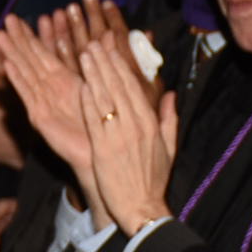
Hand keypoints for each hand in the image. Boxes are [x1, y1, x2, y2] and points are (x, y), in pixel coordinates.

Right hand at [0, 12, 95, 187]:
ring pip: (26, 73)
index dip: (36, 36)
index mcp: (65, 82)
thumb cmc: (104, 124)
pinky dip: (18, 80)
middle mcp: (51, 90)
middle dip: (19, 40)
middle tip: (7, 19)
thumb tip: (106, 34)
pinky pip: (28, 95)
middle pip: (31, 60)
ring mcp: (43, 103)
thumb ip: (100, 62)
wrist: (100, 154)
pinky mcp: (40, 117)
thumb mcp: (104, 86)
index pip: (47, 54)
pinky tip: (8, 65)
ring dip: (13, 55)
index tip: (24, 19)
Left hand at [77, 37, 177, 231]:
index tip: (112, 48)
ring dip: (94, 75)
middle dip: (106, 63)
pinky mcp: (103, 150)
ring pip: (106, 99)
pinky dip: (88, 102)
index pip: (135, 88)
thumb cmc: (153, 181)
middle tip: (94, 43)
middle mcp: (136, 126)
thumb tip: (170, 94)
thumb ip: (169, 118)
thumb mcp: (168, 148)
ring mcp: (119, 137)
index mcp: (151, 124)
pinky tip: (81, 85)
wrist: (142, 209)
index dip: (122, 66)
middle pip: (119, 87)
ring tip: (84, 55)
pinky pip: (95, 121)